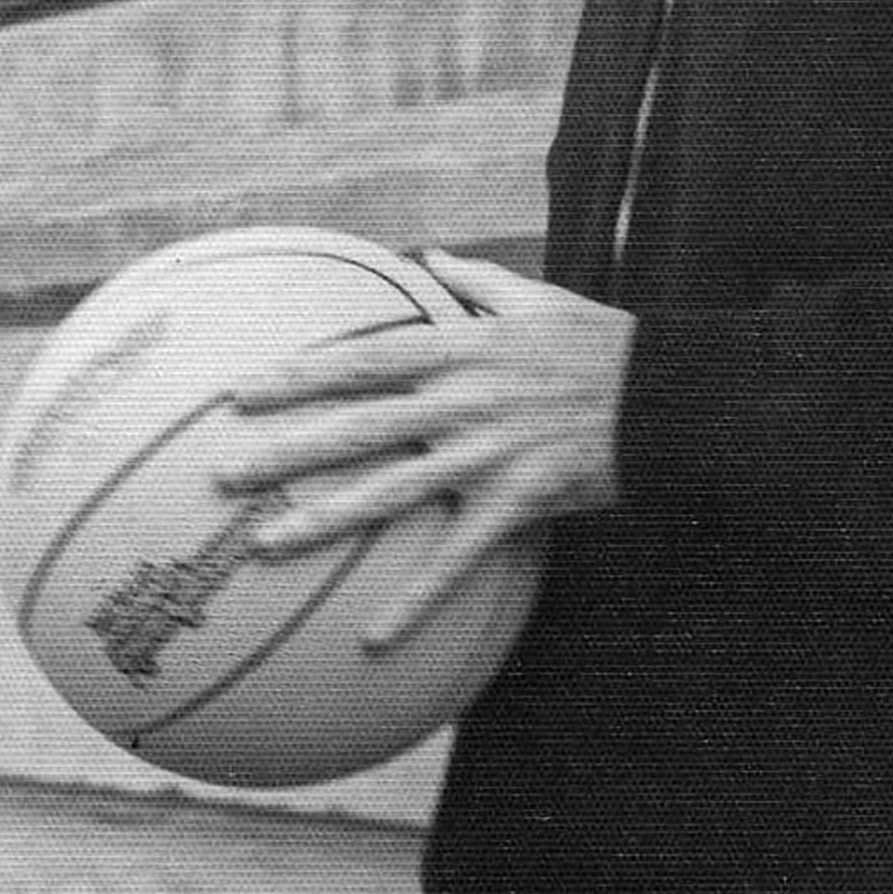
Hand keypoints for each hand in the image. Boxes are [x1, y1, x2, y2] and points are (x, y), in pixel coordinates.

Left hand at [221, 251, 635, 648]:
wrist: (668, 394)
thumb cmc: (601, 342)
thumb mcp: (539, 297)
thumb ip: (478, 279)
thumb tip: (430, 255)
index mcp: (464, 346)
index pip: (364, 357)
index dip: (300, 374)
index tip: (242, 392)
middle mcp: (465, 398)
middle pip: (360, 426)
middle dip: (286, 449)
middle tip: (223, 475)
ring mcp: (490, 452)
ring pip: (393, 490)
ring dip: (326, 520)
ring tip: (266, 548)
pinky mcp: (520, 500)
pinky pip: (459, 556)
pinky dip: (417, 598)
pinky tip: (373, 638)